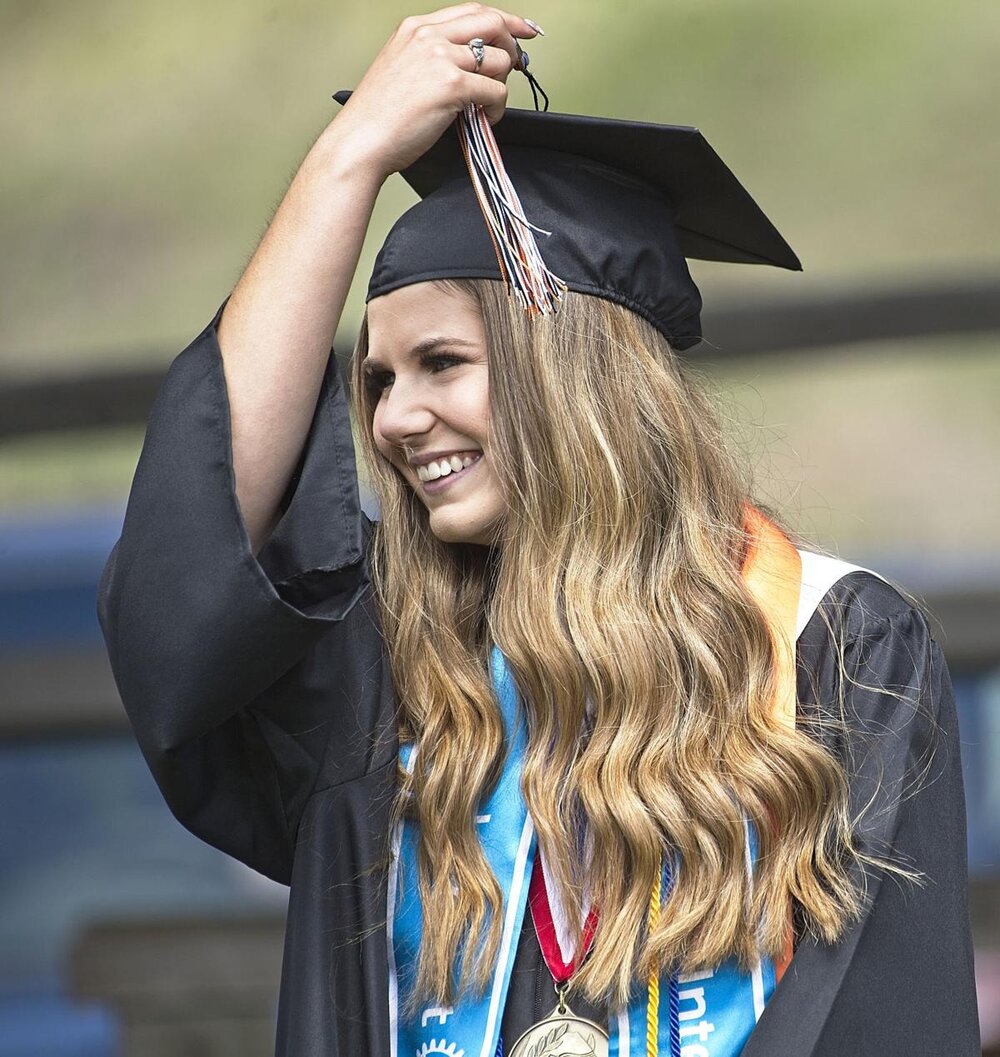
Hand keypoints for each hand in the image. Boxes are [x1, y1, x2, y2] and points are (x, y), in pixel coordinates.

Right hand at [331, 3, 539, 180]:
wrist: (360, 142)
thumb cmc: (377, 118)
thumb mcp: (400, 69)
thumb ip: (431, 58)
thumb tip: (468, 67)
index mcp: (415, 28)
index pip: (470, 11)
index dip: (502, 19)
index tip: (521, 28)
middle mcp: (428, 36)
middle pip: (490, 22)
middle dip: (513, 42)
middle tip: (518, 63)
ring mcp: (440, 59)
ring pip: (498, 59)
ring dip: (502, 83)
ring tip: (487, 104)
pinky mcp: (451, 86)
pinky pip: (495, 91)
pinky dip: (497, 108)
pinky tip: (484, 118)